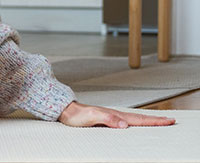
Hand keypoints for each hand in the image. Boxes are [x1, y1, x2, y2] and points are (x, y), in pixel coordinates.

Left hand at [58, 100, 175, 127]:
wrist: (66, 110)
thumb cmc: (77, 114)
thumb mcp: (92, 116)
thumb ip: (108, 119)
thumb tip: (124, 124)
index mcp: (116, 115)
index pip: (139, 119)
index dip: (154, 121)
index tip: (168, 120)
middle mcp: (116, 116)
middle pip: (140, 118)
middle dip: (156, 120)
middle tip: (170, 120)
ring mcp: (112, 118)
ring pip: (134, 120)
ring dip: (148, 121)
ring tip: (159, 122)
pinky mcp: (107, 121)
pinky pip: (126, 122)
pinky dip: (136, 123)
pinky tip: (136, 125)